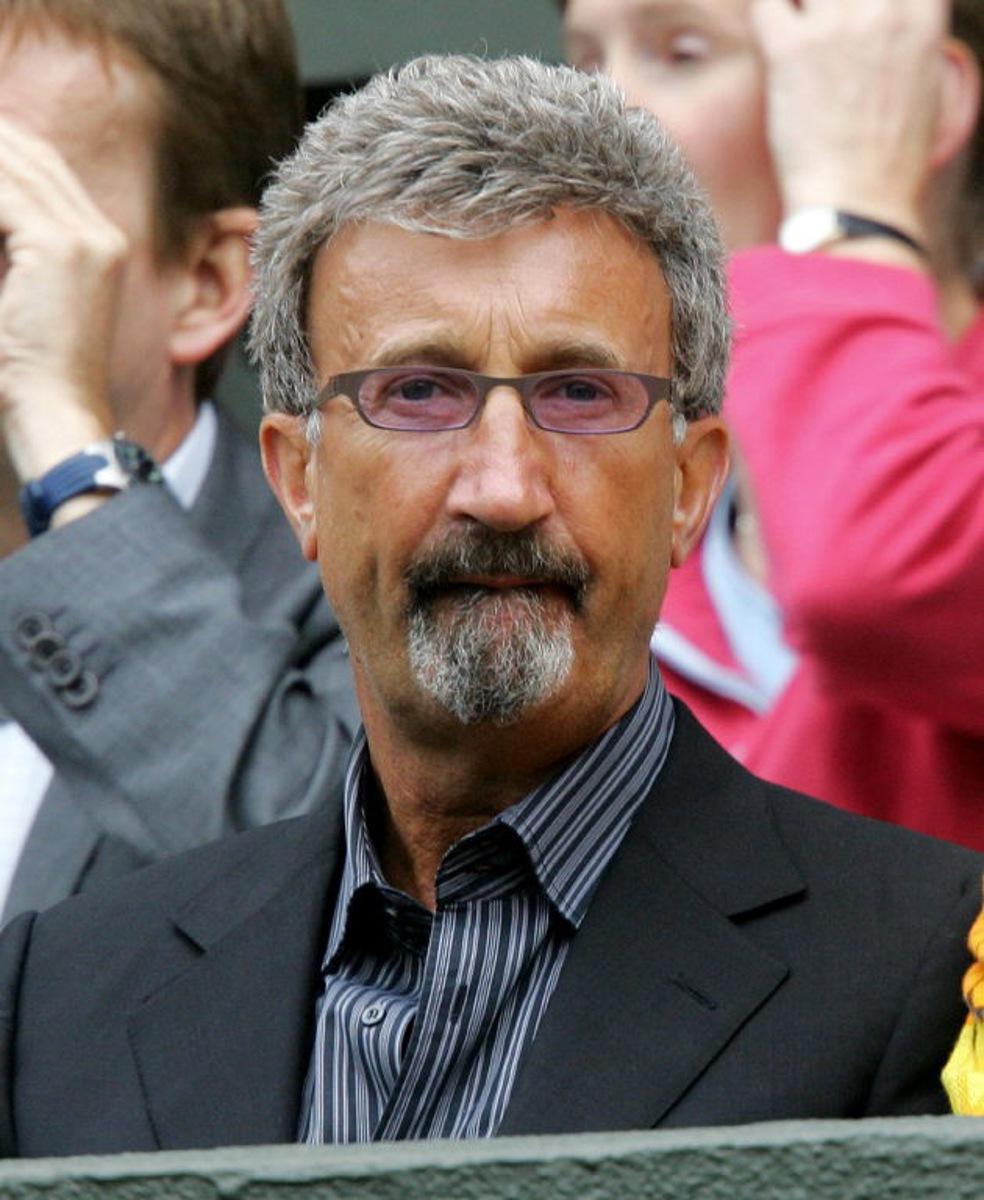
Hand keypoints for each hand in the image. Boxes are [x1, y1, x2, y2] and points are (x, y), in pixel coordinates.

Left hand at [0, 116, 126, 481]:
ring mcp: (89, 240)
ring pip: (13, 166)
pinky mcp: (65, 250)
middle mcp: (100, 235)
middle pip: (29, 154)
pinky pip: (4, 193)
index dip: (2, 146)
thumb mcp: (16, 299)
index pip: (41, 168)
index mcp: (98, 246)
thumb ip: (9, 252)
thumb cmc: (28, 376)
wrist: (56, 416)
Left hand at [750, 0, 947, 241]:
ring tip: (794, 38)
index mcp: (921, 18)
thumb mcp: (924, 92)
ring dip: (798, 9)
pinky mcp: (790, 52)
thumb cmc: (890, 166)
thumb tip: (891, 38)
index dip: (863, 0)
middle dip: (829, 6)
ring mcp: (834, 28)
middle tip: (815, 35)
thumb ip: (908, 45)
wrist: (858, 205)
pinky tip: (769, 39)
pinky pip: (764, 3)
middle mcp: (881, 11)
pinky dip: (762, 11)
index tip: (848, 17)